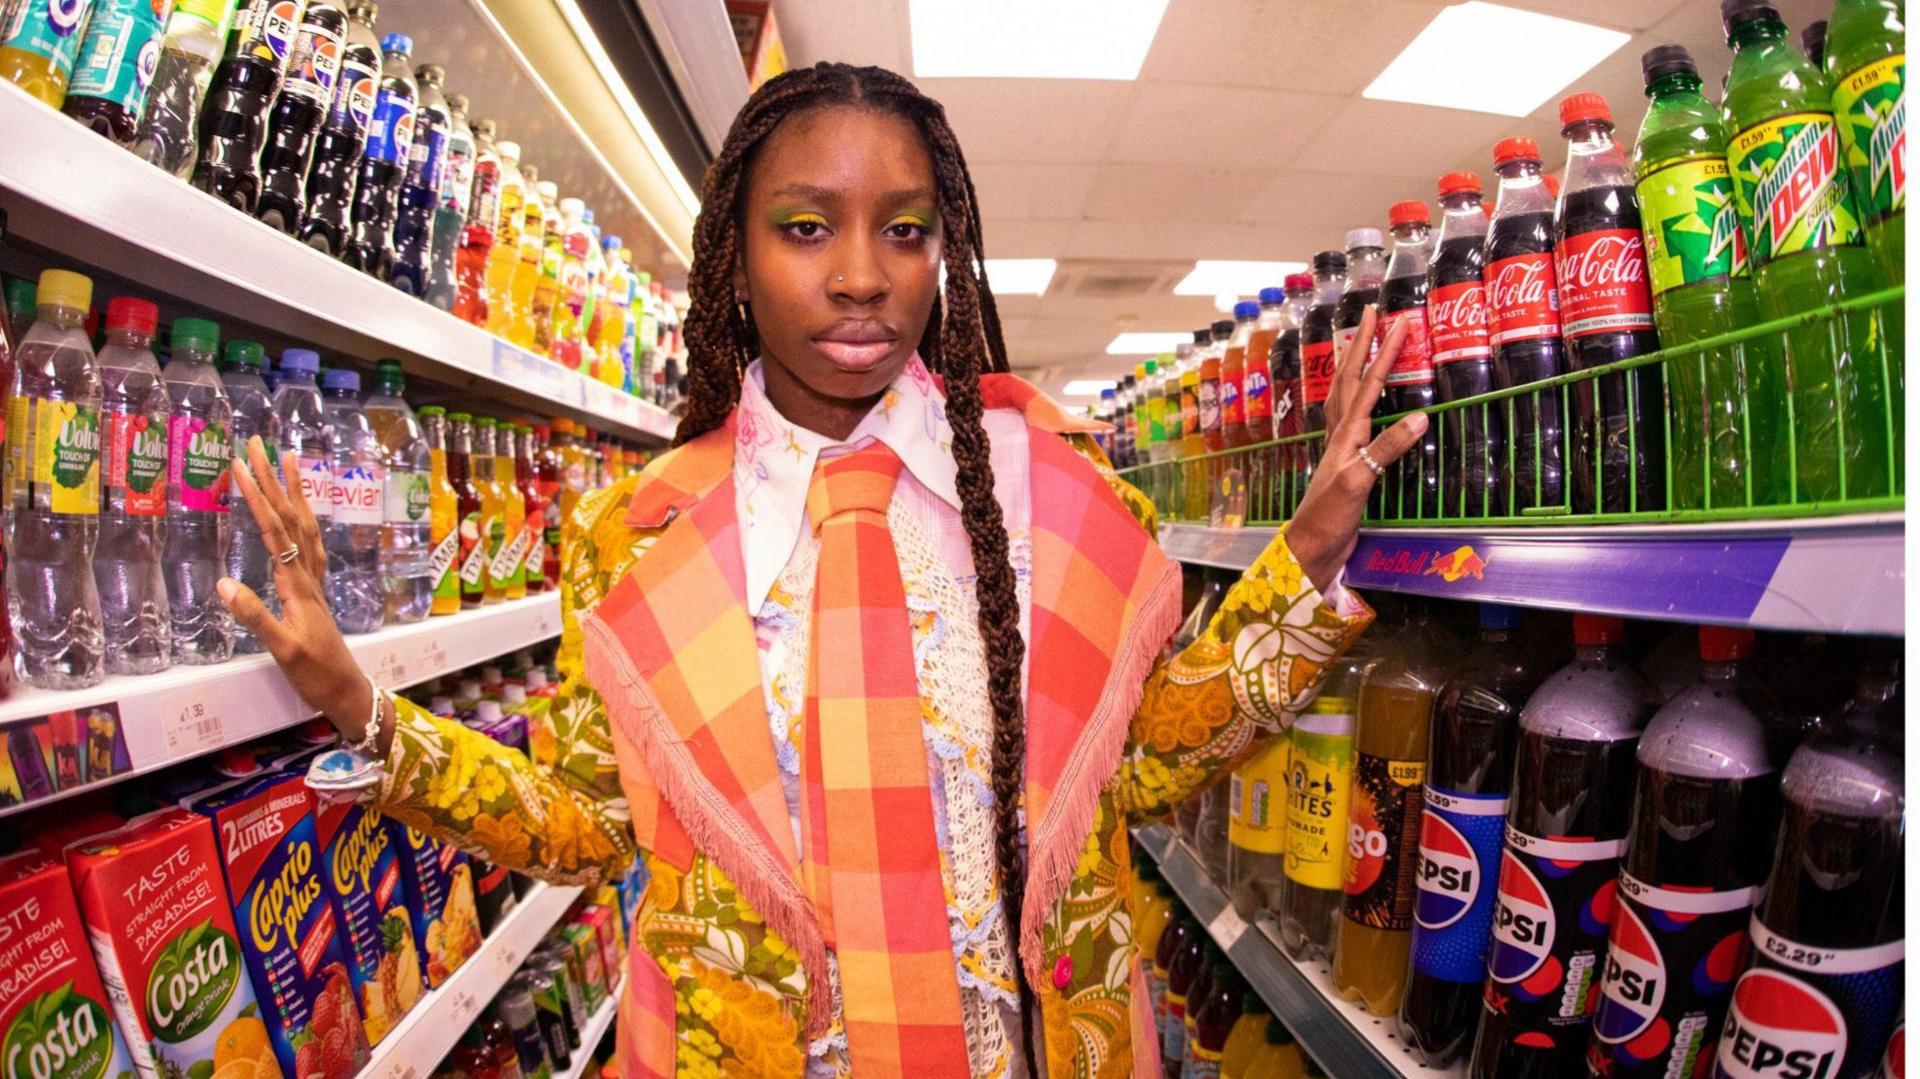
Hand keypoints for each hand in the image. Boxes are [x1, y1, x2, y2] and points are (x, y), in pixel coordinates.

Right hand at [217, 437, 377, 739]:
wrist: (347, 691)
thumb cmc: (315, 674)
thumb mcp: (282, 649)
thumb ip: (255, 616)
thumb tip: (224, 583)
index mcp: (297, 584)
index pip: (275, 530)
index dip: (258, 496)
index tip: (243, 464)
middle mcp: (309, 576)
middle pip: (291, 518)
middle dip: (275, 479)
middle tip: (260, 443)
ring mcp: (315, 582)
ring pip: (305, 526)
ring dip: (294, 491)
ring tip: (290, 458)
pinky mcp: (316, 592)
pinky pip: (311, 543)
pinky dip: (303, 519)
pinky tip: (301, 512)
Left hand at [1286, 305, 1428, 592]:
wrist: (1311, 547)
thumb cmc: (1329, 516)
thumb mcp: (1359, 481)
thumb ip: (1387, 448)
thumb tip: (1420, 417)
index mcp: (1345, 433)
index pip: (1367, 382)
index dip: (1384, 351)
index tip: (1399, 321)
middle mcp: (1340, 434)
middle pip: (1349, 378)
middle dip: (1360, 343)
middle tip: (1369, 311)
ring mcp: (1341, 447)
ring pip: (1345, 394)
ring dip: (1354, 364)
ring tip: (1361, 341)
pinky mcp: (1346, 463)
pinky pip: (1352, 417)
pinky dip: (1358, 397)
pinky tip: (1362, 399)